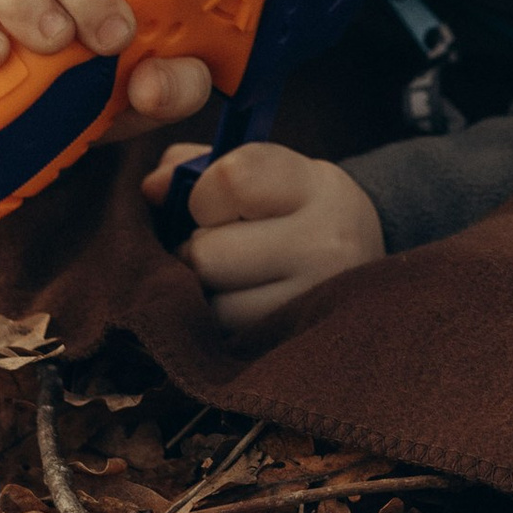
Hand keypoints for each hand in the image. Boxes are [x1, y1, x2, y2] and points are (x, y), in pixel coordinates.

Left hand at [144, 138, 384, 338]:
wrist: (360, 255)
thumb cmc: (289, 204)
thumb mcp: (260, 170)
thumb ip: (195, 168)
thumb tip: (152, 191)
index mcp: (312, 186)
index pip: (231, 180)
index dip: (202, 194)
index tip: (212, 203)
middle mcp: (326, 244)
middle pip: (207, 255)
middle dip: (196, 251)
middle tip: (216, 248)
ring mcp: (314, 302)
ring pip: (211, 307)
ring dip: (203, 294)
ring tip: (231, 280)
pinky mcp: (296, 345)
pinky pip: (222, 341)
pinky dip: (215, 326)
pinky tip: (239, 306)